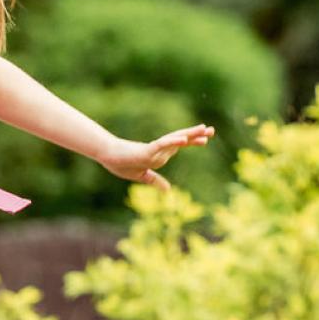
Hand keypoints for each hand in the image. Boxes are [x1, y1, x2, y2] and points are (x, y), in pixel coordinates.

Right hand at [96, 125, 214, 189]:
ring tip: (203, 129)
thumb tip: (168, 190)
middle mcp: (159, 150)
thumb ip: (155, 181)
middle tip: (212, 130)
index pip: (179, 146)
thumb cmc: (121, 164)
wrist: (106, 157)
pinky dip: (173, 142)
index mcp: (159, 155)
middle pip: (181, 140)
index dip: (193, 141)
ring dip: (189, 134)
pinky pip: (162, 145)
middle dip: (196, 135)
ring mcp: (154, 149)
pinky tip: (184, 140)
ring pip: (175, 140)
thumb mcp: (142, 176)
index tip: (206, 139)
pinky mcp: (147, 150)